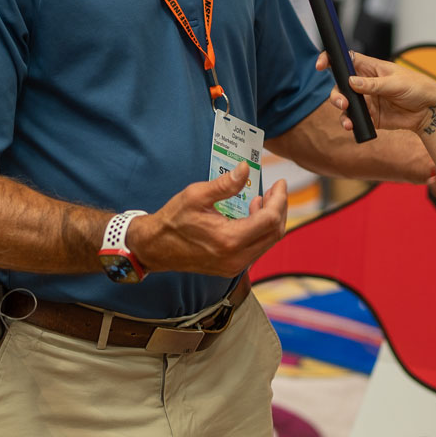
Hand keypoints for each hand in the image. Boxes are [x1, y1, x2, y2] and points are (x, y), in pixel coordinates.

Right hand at [125, 165, 288, 276]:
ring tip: (263, 199)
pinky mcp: (231, 268)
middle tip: (275, 189)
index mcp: (229, 240)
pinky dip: (260, 230)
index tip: (279, 182)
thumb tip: (246, 169)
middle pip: (275, 233)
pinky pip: (256, 248)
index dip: (279, 199)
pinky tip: (251, 214)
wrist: (155, 247)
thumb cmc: (173, 220)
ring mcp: (234, 266)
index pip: (270, 219)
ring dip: (271, 219)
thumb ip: (225, 184)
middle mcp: (236, 258)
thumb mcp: (196, 195)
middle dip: (280, 208)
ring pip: (268, 242)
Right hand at [327, 52, 435, 135]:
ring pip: (344, 103)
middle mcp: (365, 83)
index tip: (321, 65)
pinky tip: (351, 126)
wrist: (429, 112)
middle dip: (336, 94)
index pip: (346, 59)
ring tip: (347, 118)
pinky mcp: (370, 116)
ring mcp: (366, 100)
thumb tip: (351, 82)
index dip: (331, 59)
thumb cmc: (418, 88)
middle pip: (340, 85)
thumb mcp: (396, 83)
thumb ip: (373, 85)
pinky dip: (349, 122)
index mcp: (371, 68)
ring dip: (341, 110)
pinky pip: (354, 118)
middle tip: (343, 103)